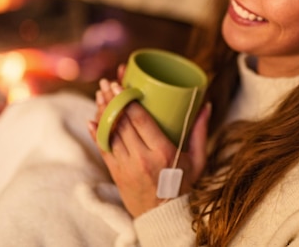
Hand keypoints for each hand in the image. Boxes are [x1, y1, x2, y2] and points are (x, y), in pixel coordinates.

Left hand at [88, 74, 210, 217]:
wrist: (163, 216)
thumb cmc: (183, 184)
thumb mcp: (198, 159)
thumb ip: (200, 131)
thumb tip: (206, 104)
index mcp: (163, 152)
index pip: (141, 120)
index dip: (128, 100)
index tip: (121, 84)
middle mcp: (142, 158)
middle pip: (122, 123)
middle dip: (113, 100)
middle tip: (107, 82)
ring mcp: (126, 166)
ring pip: (110, 133)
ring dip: (103, 111)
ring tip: (100, 93)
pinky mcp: (116, 173)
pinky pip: (103, 148)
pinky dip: (96, 132)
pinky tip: (92, 118)